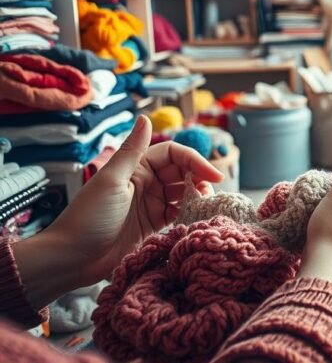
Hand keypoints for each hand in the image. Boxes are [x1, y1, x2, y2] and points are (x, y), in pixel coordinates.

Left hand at [13, 116, 223, 308]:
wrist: (72, 259)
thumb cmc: (88, 217)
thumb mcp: (112, 181)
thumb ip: (131, 151)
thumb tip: (145, 117)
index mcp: (136, 168)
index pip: (174, 154)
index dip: (195, 161)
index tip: (213, 174)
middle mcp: (146, 183)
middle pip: (183, 173)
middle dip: (200, 178)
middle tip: (213, 192)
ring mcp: (151, 205)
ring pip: (184, 193)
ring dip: (198, 197)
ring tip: (206, 206)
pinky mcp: (153, 226)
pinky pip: (179, 214)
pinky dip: (190, 214)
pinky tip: (197, 217)